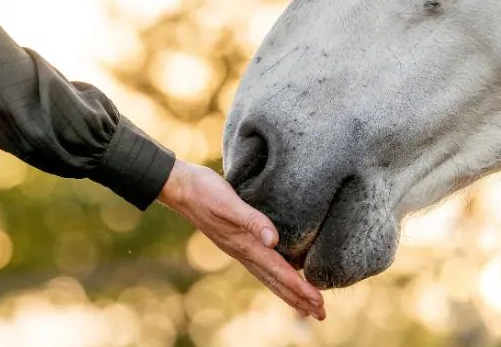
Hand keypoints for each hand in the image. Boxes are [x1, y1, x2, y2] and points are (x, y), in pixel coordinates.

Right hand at [158, 160, 325, 319]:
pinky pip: (262, 266)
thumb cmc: (204, 191)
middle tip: (321, 314)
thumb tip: (273, 241)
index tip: (318, 301)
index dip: (299, 287)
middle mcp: (243, 251)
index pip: (279, 270)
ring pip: (269, 276)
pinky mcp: (237, 241)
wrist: (180, 186)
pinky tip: (281, 278)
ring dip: (289, 292)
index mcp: (245, 245)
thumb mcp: (228, 202)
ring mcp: (239, 249)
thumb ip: (252, 221)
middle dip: (299, 298)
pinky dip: (276, 277)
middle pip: (276, 281)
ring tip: (306, 307)